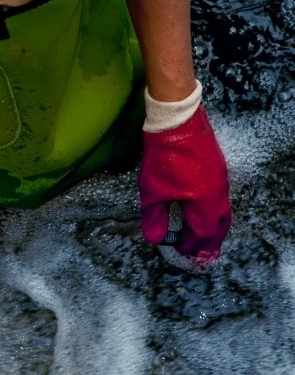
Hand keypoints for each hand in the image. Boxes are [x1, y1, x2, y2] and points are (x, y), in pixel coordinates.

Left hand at [139, 107, 231, 264]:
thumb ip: (154, 217)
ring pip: (222, 212)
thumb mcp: (152, 191)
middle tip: (200, 253)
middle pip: (219, 226)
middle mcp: (218, 194)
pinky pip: (220, 198)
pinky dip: (213, 211)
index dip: (193, 245)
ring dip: (213, 227)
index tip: (183, 252)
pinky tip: (202, 211)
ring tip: (202, 237)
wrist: (178, 122)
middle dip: (209, 241)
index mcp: (205, 203)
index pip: (203, 234)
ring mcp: (221, 180)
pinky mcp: (218, 169)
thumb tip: (155, 238)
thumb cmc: (164, 157)